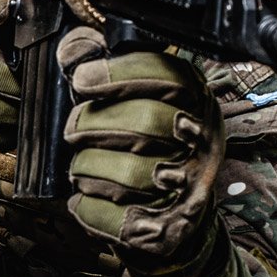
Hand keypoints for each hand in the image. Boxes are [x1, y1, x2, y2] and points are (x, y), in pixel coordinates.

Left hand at [60, 30, 224, 269]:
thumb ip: (103, 67)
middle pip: (146, 124)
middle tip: (74, 131)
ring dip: (88, 169)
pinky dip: (88, 206)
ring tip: (81, 167)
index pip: (167, 76)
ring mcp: (190, 189)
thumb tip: (73, 48)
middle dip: (94, 124)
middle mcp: (203, 142)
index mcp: (196, 100)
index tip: (82, 80)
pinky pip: (116, 216)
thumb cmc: (145, 145)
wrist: (171, 216)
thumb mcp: (135, 97)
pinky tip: (84, 197)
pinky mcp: (167, 229)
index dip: (119, 75)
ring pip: (129, 173)